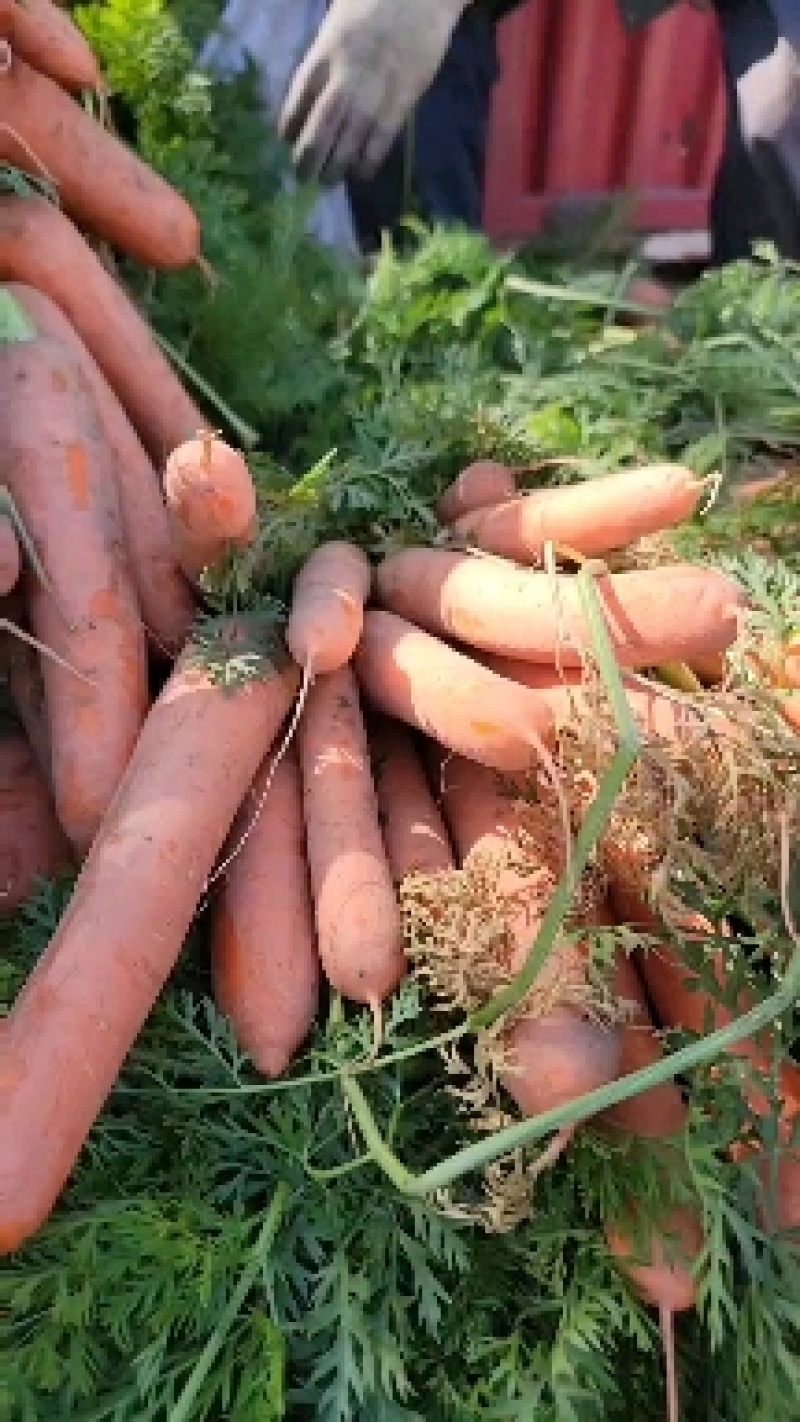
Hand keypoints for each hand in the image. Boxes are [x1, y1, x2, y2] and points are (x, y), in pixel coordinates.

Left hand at [278, 0, 470, 185]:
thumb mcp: (338, 14)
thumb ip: (327, 47)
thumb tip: (317, 84)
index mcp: (326, 50)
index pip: (300, 94)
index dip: (291, 122)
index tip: (285, 140)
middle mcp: (346, 75)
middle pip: (321, 125)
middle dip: (309, 156)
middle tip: (301, 177)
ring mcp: (375, 91)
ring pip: (349, 139)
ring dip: (336, 165)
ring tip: (328, 182)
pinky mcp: (403, 99)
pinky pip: (382, 138)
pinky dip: (370, 159)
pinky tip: (361, 173)